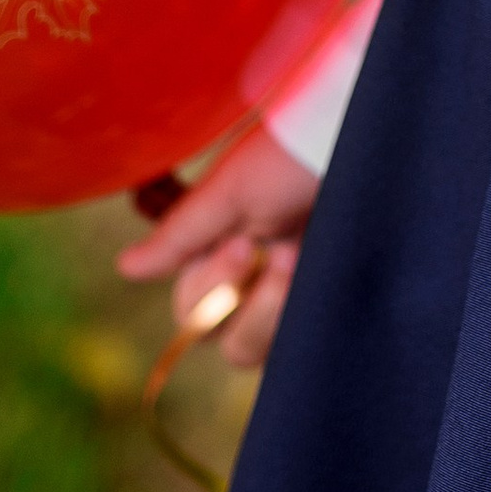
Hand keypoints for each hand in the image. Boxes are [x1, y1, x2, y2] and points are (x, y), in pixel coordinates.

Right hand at [117, 121, 317, 366]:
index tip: (243, 245)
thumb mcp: (230, 189)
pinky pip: (304, 345)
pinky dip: (306, 321)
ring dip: (277, 313)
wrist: (366, 140)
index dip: (212, 289)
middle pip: (225, 341)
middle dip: (252, 305)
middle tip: (285, 255)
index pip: (192, 312)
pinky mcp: (327, 304)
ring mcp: (290, 294)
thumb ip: (179, 233)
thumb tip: (125, 268)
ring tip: (302, 262)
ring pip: (260, 352)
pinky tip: (322, 281)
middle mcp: (252, 278)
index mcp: (219, 251)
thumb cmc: (292, 153)